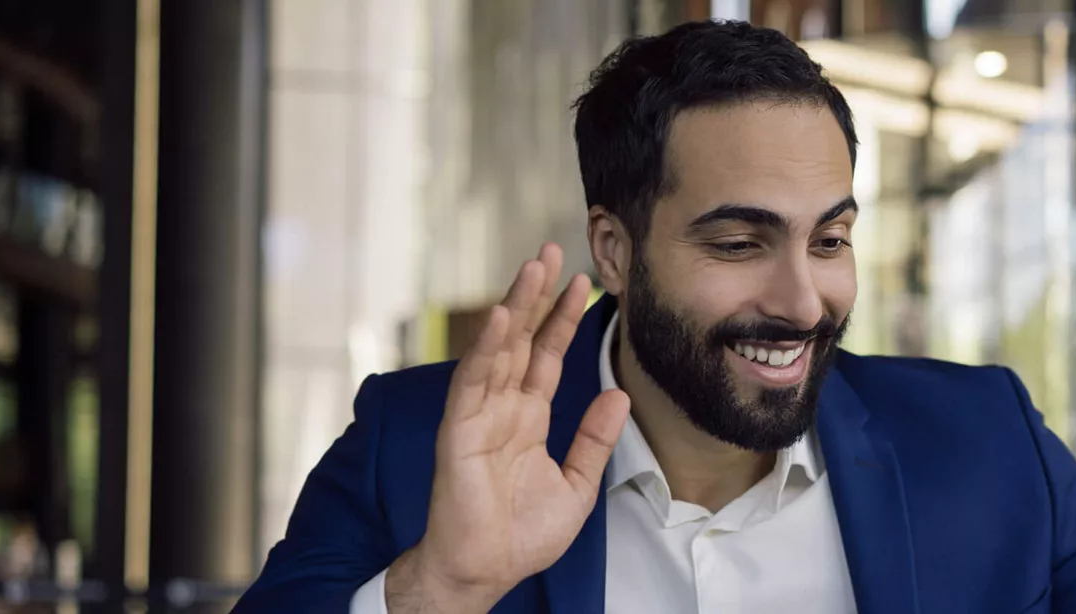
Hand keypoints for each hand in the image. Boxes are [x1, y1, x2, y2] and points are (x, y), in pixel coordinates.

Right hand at [387, 244, 630, 611]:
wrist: (488, 569)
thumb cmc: (522, 533)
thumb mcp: (578, 483)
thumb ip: (594, 438)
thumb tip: (617, 394)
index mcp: (527, 417)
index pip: (546, 355)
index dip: (561, 318)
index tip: (580, 281)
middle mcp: (501, 408)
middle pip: (521, 340)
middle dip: (535, 295)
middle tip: (550, 251)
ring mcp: (478, 415)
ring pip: (498, 349)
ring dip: (514, 307)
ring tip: (532, 267)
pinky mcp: (458, 431)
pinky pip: (473, 382)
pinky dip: (487, 349)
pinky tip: (501, 318)